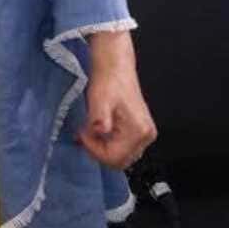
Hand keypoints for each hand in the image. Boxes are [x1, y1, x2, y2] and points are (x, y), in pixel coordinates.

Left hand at [78, 31, 156, 169]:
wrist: (115, 66)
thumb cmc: (108, 80)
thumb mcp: (99, 99)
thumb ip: (99, 117)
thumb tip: (100, 131)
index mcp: (139, 131)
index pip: (115, 158)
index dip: (94, 150)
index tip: (82, 134)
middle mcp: (146, 136)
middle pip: (120, 161)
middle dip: (98, 152)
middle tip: (84, 134)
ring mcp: (144, 134)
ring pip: (121, 156)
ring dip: (102, 149)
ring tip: (89, 131)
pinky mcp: (139, 131)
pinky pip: (123, 147)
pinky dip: (108, 144)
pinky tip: (96, 131)